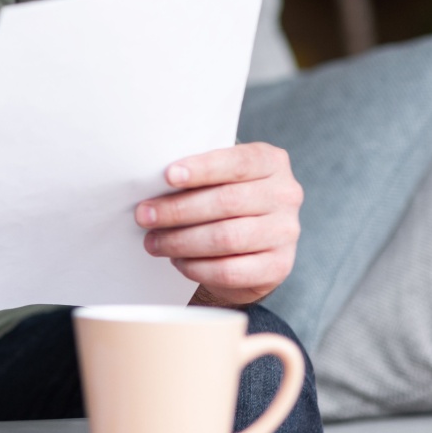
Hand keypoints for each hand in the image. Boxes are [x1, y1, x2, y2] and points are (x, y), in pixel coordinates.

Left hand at [135, 141, 302, 307]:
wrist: (252, 244)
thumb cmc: (224, 199)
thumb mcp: (218, 177)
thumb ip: (197, 175)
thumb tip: (151, 184)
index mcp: (270, 162)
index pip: (237, 163)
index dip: (202, 169)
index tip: (168, 176)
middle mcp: (285, 195)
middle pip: (227, 202)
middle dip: (178, 210)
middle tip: (144, 216)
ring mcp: (286, 232)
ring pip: (226, 238)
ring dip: (181, 241)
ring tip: (153, 242)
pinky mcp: (279, 267)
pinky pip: (230, 270)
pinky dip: (196, 266)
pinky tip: (178, 260)